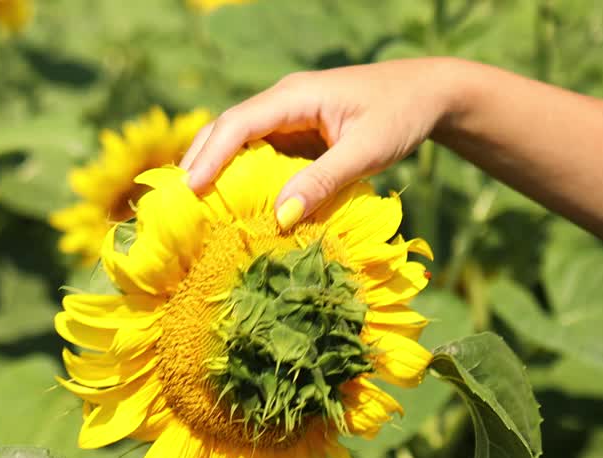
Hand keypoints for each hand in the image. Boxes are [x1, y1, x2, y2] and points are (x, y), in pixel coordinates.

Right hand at [179, 58, 459, 228]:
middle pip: (226, 130)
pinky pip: (259, 155)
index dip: (210, 157)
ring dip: (215, 172)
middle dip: (198, 163)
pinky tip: (232, 207)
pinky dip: (241, 179)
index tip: (188, 191)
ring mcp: (288, 117)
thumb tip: (281, 218)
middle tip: (174, 207)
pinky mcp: (297, 134)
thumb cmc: (402, 115)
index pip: (238, 124)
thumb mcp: (367, 151)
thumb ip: (324, 182)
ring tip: (191, 212)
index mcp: (296, 95)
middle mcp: (284, 102)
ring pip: (238, 143)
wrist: (429, 94)